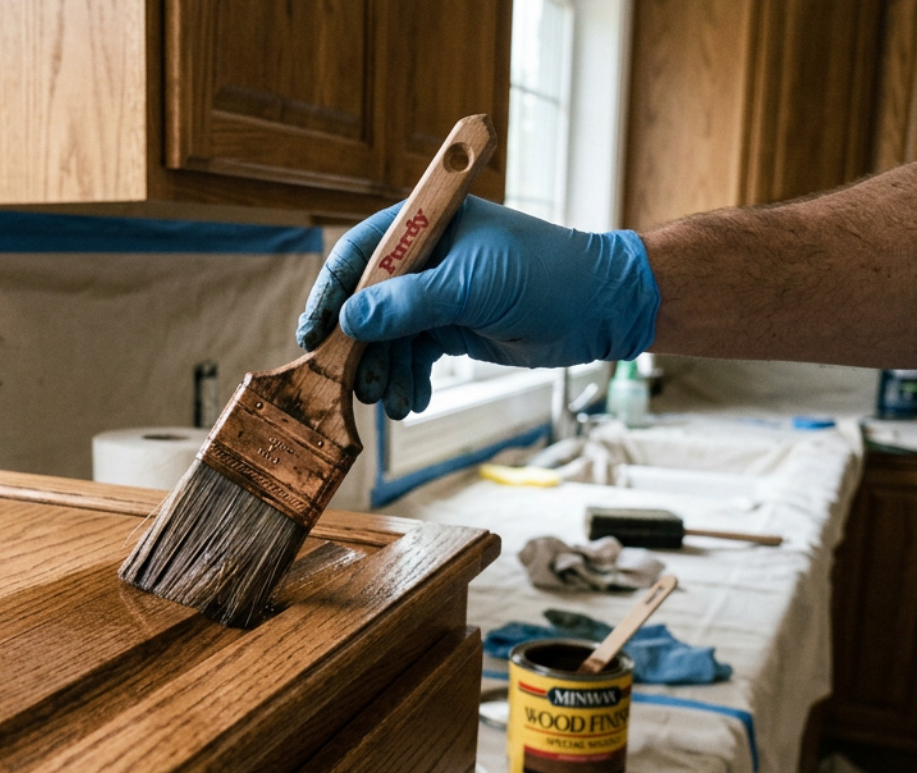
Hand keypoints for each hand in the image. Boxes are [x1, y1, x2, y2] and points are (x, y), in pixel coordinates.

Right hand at [296, 197, 659, 418]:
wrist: (601, 308)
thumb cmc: (544, 276)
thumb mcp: (471, 287)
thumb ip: (407, 304)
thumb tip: (349, 322)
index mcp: (427, 225)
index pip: (360, 254)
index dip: (332, 292)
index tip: (314, 333)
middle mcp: (426, 258)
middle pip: (368, 301)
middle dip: (359, 346)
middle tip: (352, 384)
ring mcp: (438, 294)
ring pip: (389, 336)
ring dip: (384, 371)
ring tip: (390, 403)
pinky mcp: (452, 326)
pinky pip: (414, 355)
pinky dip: (409, 380)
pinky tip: (411, 403)